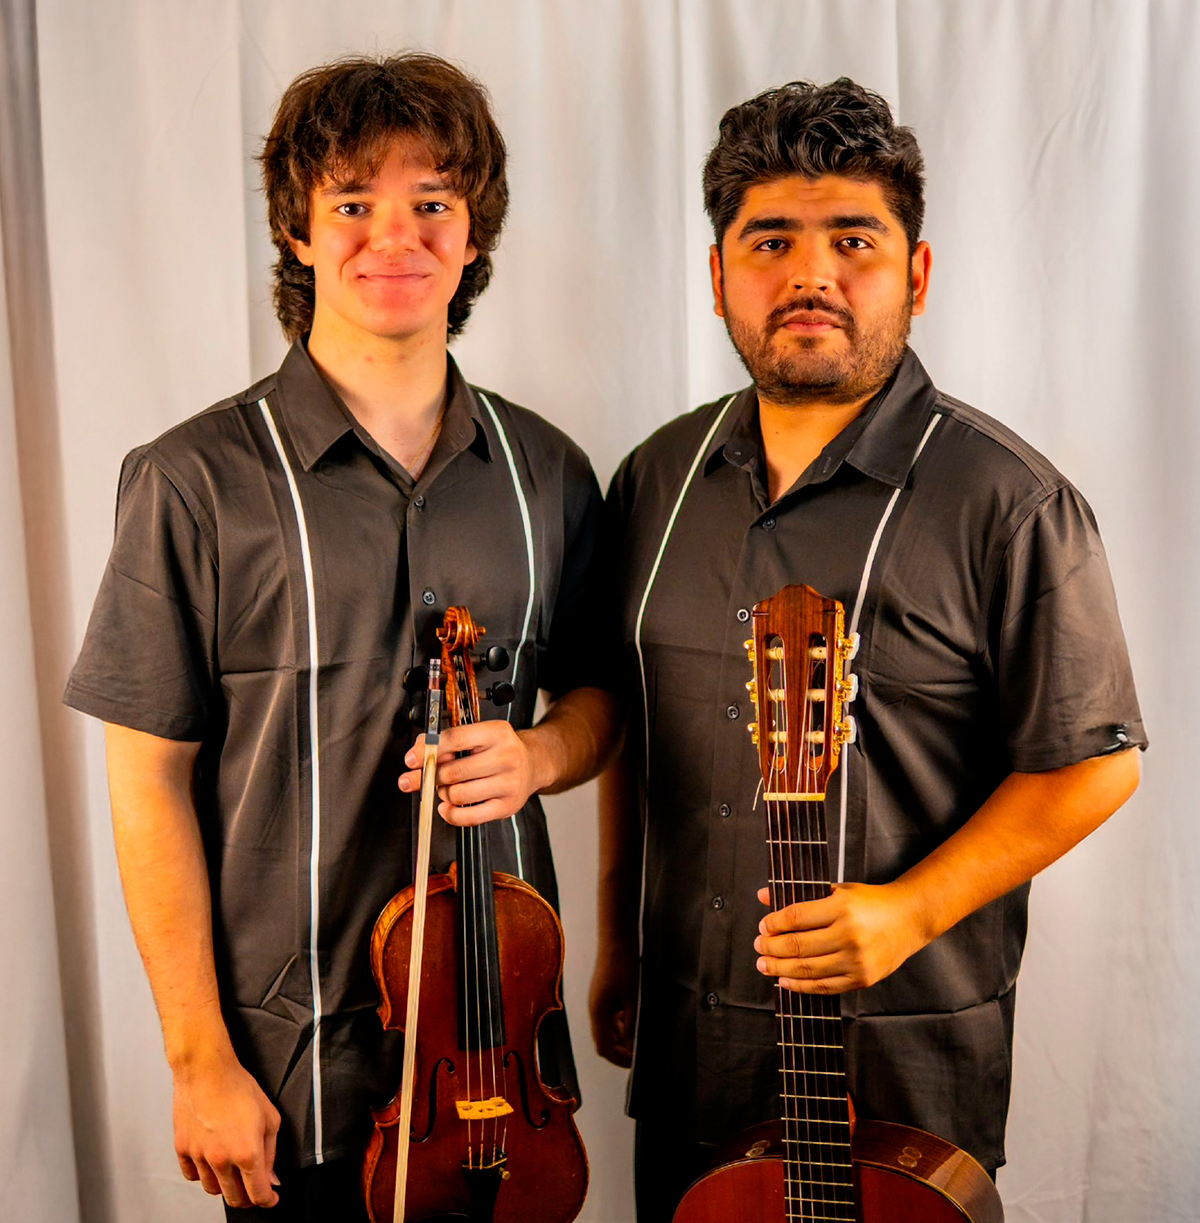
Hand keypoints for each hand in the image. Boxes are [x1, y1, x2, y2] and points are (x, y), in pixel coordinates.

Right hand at [172, 1049, 280, 1208]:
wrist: (207, 1071)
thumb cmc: (239, 1087)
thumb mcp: (270, 1117)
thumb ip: (271, 1152)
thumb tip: (271, 1176)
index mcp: (247, 1152)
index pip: (258, 1194)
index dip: (268, 1201)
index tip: (271, 1199)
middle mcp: (222, 1159)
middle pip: (235, 1198)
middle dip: (248, 1198)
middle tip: (254, 1190)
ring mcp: (200, 1156)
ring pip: (213, 1189)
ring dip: (225, 1186)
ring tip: (233, 1172)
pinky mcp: (183, 1150)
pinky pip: (192, 1176)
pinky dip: (203, 1175)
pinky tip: (211, 1163)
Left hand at [398, 722, 544, 825]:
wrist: (532, 765)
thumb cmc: (498, 750)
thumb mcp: (477, 736)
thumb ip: (444, 743)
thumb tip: (414, 757)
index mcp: (497, 732)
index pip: (455, 738)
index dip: (428, 749)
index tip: (412, 759)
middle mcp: (507, 756)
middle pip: (453, 771)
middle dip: (434, 776)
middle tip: (434, 776)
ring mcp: (509, 783)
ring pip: (457, 794)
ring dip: (444, 794)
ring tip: (448, 788)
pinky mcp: (507, 806)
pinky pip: (468, 816)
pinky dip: (450, 813)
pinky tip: (447, 806)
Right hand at [589, 943, 638, 1067]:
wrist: (617, 937)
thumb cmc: (623, 964)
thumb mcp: (632, 998)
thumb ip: (632, 1024)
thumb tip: (633, 1046)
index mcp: (598, 1012)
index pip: (603, 1048)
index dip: (620, 1059)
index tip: (637, 1061)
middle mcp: (595, 1009)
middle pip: (605, 1040)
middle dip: (622, 1048)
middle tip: (641, 1050)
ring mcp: (598, 1001)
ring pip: (608, 1028)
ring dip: (623, 1035)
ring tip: (641, 1033)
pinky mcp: (604, 993)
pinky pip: (611, 1016)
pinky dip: (622, 1022)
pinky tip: (635, 1016)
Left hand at [753, 881, 925, 994]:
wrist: (910, 918)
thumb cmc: (870, 902)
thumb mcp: (836, 890)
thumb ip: (800, 895)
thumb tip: (763, 896)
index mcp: (842, 907)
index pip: (796, 917)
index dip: (773, 923)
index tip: (762, 926)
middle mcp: (849, 935)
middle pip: (798, 945)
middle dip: (771, 947)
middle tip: (758, 946)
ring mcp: (857, 960)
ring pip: (808, 969)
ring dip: (780, 968)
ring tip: (765, 964)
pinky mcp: (863, 979)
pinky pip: (825, 987)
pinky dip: (801, 986)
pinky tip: (786, 980)